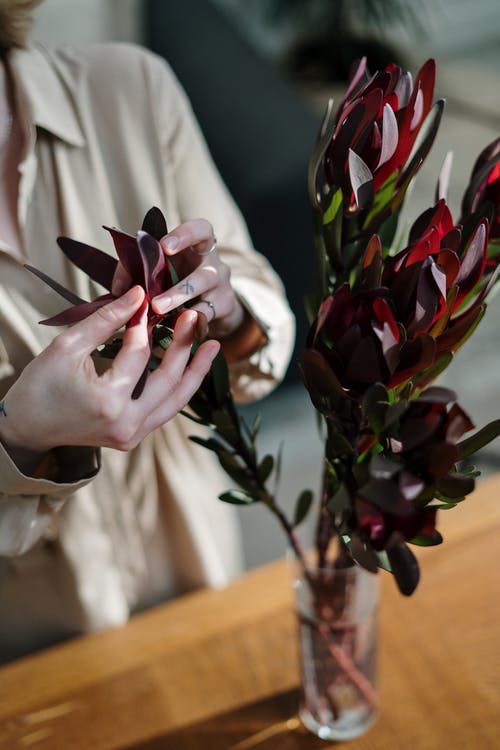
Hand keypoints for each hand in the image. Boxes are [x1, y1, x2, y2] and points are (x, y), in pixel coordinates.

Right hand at [0, 286, 219, 464]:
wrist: (27, 427)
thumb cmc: (40, 385)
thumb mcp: (67, 346)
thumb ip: (106, 320)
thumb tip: (139, 295)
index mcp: (108, 403)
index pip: (138, 355)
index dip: (144, 324)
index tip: (148, 300)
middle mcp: (126, 425)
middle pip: (169, 381)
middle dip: (185, 346)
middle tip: (196, 317)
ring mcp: (132, 436)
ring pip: (176, 401)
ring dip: (194, 371)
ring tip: (211, 344)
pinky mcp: (133, 438)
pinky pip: (165, 410)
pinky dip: (178, 387)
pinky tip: (189, 366)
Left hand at [112, 219, 245, 339]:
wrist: (213, 303)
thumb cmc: (180, 279)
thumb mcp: (161, 270)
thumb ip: (137, 271)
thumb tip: (118, 288)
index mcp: (198, 246)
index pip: (201, 230)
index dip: (185, 235)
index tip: (165, 246)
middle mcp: (213, 263)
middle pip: (205, 270)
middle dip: (179, 287)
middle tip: (155, 301)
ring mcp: (221, 285)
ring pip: (205, 296)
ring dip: (181, 304)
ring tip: (160, 313)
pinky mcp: (225, 305)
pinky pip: (209, 315)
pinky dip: (191, 322)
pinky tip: (177, 328)